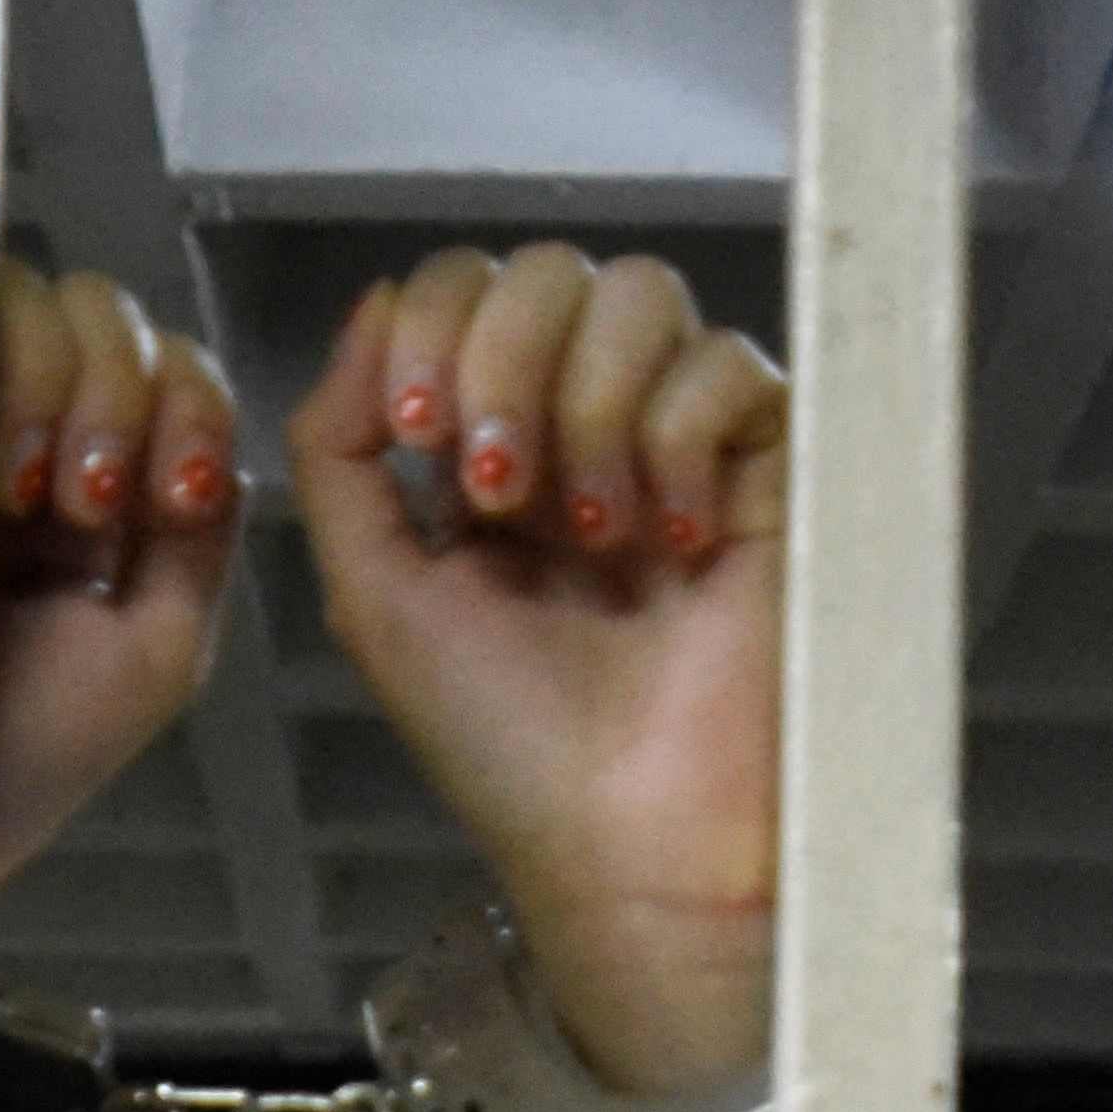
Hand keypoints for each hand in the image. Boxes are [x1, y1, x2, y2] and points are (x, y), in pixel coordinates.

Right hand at [0, 263, 243, 953]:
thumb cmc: (6, 761)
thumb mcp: (156, 654)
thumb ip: (200, 545)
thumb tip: (216, 445)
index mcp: (82, 489)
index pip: (162, 369)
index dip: (189, 406)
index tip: (173, 500)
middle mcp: (2, 437)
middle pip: (99, 313)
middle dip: (126, 394)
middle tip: (92, 511)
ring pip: (15, 292)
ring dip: (59, 377)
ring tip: (33, 498)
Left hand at [289, 247, 787, 1096]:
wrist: (631, 842)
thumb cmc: (507, 743)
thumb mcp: (374, 594)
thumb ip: (339, 448)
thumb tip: (376, 302)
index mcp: (491, 441)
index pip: (462, 289)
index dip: (436, 327)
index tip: (423, 437)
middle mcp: (586, 423)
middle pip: (547, 269)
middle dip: (503, 360)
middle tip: (499, 489)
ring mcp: (683, 437)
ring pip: (641, 294)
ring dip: (590, 404)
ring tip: (594, 533)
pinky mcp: (773, 463)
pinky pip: (728, 365)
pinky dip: (679, 441)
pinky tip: (676, 544)